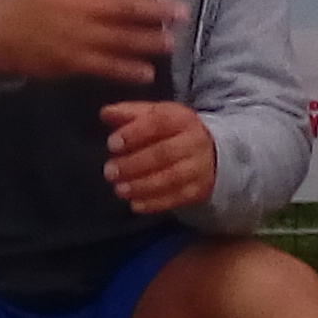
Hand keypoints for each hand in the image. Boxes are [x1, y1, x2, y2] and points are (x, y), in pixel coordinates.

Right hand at [0, 0, 181, 86]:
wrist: (0, 32)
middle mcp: (80, 6)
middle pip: (124, 7)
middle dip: (156, 11)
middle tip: (182, 13)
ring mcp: (77, 36)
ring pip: (119, 38)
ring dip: (148, 41)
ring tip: (171, 43)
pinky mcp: (72, 62)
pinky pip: (105, 66)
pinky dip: (127, 70)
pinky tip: (147, 72)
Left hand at [100, 99, 218, 217]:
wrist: (211, 153)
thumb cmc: (171, 132)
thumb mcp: (153, 116)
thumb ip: (129, 114)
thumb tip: (106, 113)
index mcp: (182, 118)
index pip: (158, 122)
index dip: (134, 134)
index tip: (112, 144)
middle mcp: (194, 142)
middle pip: (164, 153)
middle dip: (134, 164)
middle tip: (110, 171)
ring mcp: (200, 167)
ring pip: (171, 178)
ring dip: (142, 186)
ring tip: (120, 189)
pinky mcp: (199, 190)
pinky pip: (177, 198)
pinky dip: (155, 203)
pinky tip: (135, 204)